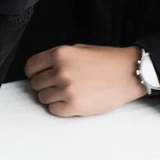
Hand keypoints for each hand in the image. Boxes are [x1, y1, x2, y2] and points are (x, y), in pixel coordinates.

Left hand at [24, 44, 146, 116]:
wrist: (128, 73)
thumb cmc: (106, 60)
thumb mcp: (79, 49)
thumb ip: (59, 58)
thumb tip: (42, 69)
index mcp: (60, 54)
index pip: (31, 66)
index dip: (33, 72)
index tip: (36, 75)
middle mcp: (60, 71)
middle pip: (36, 84)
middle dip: (44, 84)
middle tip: (56, 84)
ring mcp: (66, 90)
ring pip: (43, 98)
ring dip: (52, 96)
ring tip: (67, 92)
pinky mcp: (74, 107)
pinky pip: (53, 110)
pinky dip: (59, 107)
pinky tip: (71, 100)